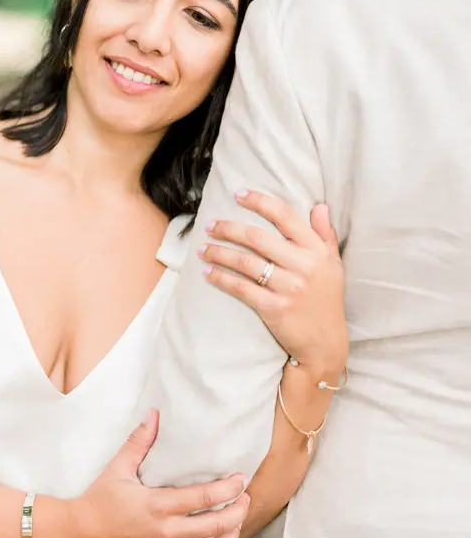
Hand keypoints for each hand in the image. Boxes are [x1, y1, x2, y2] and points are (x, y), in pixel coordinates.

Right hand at [65, 410, 248, 537]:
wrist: (77, 534)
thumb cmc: (98, 499)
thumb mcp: (118, 467)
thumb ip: (140, 441)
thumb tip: (154, 414)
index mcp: (157, 505)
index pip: (204, 497)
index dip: (229, 488)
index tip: (241, 479)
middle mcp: (164, 533)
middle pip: (215, 526)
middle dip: (238, 511)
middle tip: (246, 498)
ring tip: (237, 523)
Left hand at [201, 190, 346, 372]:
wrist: (325, 343)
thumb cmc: (327, 300)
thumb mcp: (333, 265)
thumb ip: (325, 234)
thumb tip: (319, 206)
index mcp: (316, 250)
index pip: (285, 216)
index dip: (259, 202)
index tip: (238, 194)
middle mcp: (303, 265)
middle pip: (257, 238)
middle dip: (228, 228)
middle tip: (210, 225)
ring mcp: (288, 287)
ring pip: (245, 262)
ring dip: (219, 253)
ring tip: (203, 248)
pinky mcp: (274, 308)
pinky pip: (241, 287)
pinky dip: (221, 278)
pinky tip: (208, 271)